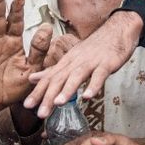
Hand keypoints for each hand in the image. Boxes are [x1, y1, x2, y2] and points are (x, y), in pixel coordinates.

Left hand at [25, 10, 142, 118]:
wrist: (116, 31)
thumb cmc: (94, 49)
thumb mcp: (71, 59)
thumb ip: (53, 71)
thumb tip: (32, 78)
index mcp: (66, 62)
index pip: (49, 78)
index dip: (38, 92)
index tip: (27, 105)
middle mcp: (75, 62)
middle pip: (59, 79)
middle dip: (48, 96)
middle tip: (40, 113)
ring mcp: (91, 62)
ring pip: (76, 76)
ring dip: (67, 90)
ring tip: (58, 103)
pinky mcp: (106, 63)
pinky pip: (99, 75)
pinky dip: (93, 85)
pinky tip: (87, 96)